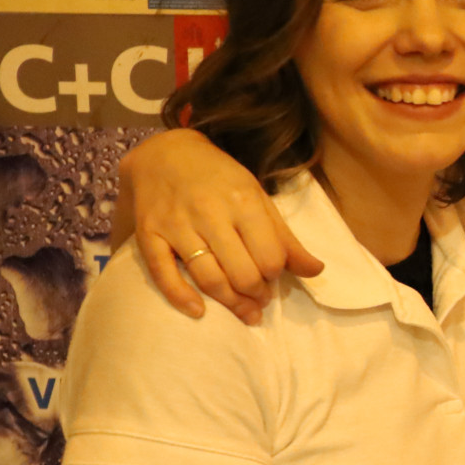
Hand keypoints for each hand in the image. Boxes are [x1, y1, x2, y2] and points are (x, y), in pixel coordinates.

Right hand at [117, 130, 322, 325]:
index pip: (269, 257)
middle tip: (260, 298)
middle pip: (241, 273)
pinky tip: (199, 311)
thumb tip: (316, 271)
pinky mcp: (149, 234)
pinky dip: (181, 297)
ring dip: (230, 303)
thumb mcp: (257, 197)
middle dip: (256, 294)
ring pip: (208, 277)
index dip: (275, 275)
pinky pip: (163, 274)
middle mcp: (209, 213)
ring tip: (244, 310)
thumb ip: (285, 237)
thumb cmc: (219, 179)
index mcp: (243, 202)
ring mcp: (176, 225)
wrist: (165, 154)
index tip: (273, 278)